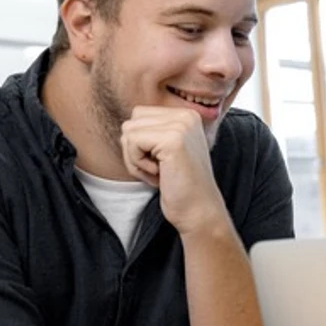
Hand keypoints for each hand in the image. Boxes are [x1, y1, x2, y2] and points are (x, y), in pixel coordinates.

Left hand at [120, 106, 228, 233]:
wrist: (199, 211)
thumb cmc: (180, 186)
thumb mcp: (167, 151)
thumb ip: (152, 132)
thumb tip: (126, 125)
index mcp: (186, 115)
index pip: (139, 115)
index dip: (140, 144)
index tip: (161, 163)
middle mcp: (186, 115)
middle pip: (132, 121)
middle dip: (135, 150)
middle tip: (158, 169)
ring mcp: (181, 125)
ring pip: (129, 132)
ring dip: (135, 158)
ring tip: (159, 172)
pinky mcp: (172, 139)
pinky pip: (133, 143)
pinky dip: (138, 164)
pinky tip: (159, 175)